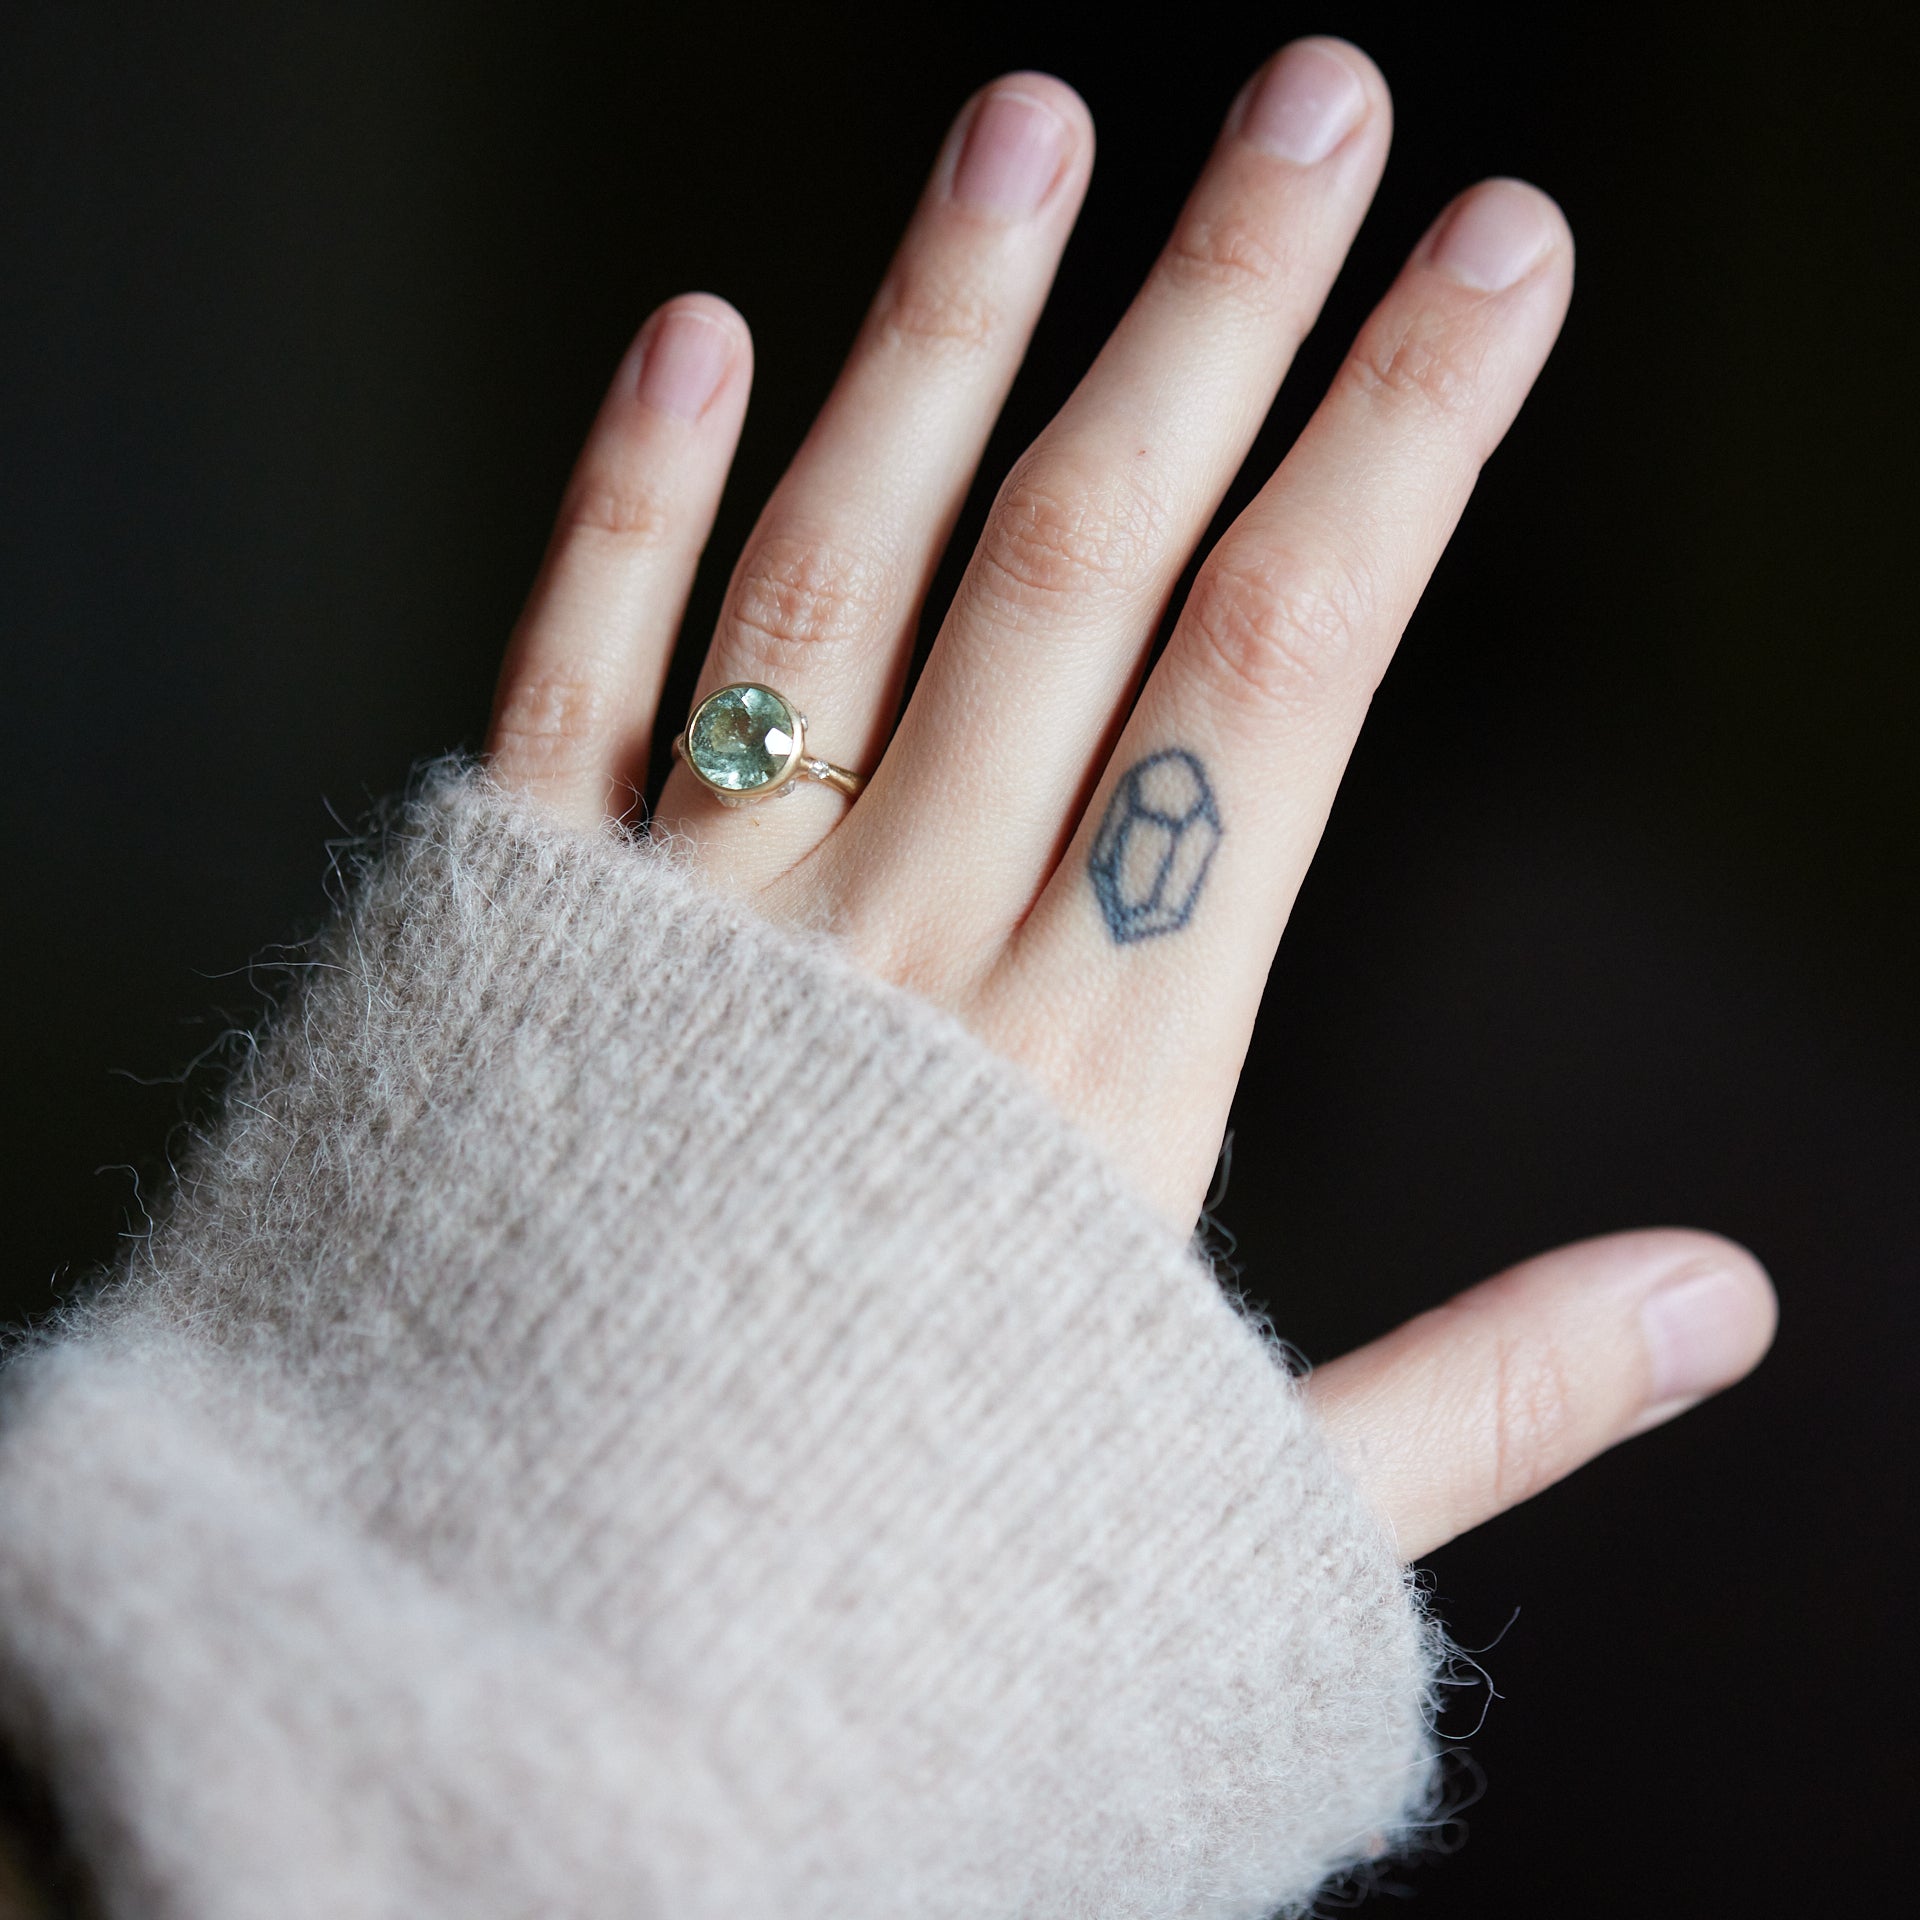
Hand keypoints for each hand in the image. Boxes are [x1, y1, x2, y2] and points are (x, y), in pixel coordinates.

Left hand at [485, 39, 1773, 1558]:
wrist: (553, 1693)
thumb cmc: (907, 1605)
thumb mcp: (1227, 1523)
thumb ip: (1479, 1400)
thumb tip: (1722, 1306)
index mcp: (1103, 1080)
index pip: (1288, 679)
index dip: (1407, 443)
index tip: (1499, 254)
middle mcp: (902, 958)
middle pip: (1089, 564)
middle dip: (1223, 316)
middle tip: (1324, 101)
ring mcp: (696, 937)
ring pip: (843, 576)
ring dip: (945, 333)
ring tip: (1033, 122)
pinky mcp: (518, 953)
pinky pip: (574, 689)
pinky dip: (629, 507)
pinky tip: (699, 328)